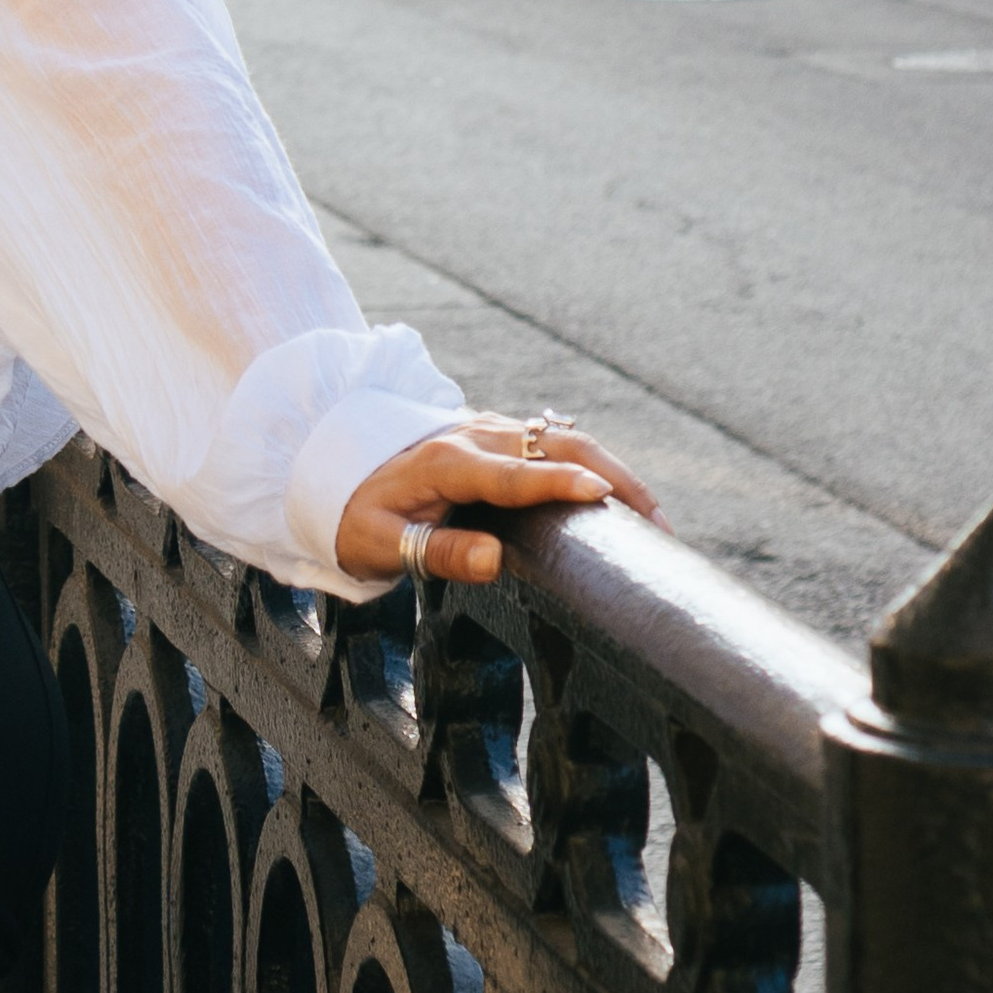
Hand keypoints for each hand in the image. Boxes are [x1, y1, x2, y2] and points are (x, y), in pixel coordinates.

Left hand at [335, 409, 663, 585]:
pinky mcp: (498, 436)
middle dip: (614, 478)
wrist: (333, 468)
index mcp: (447, 462)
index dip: (560, 485)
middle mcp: (475, 435)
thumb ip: (438, 553)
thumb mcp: (380, 543)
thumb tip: (496, 562)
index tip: (604, 498)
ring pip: (564, 439)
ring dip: (612, 469)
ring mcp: (489, 431)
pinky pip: (553, 443)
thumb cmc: (355, 514)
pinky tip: (618, 498)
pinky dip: (592, 464)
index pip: (515, 473)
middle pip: (558, 446)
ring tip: (654, 517)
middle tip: (658, 526)